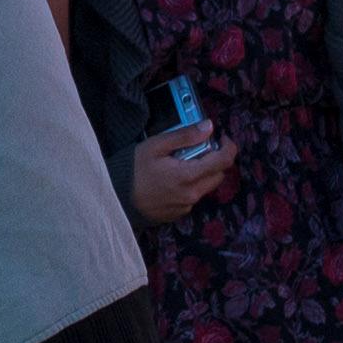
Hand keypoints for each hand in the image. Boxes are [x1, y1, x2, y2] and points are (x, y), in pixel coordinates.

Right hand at [120, 121, 235, 225]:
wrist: (114, 200)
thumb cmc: (131, 170)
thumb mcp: (155, 146)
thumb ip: (184, 136)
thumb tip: (208, 127)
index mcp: (188, 176)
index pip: (224, 161)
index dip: (229, 146)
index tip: (222, 137)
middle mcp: (191, 195)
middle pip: (218, 175)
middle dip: (214, 160)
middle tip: (197, 149)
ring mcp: (185, 207)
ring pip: (206, 187)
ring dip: (201, 173)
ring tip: (179, 164)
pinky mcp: (178, 214)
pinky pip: (192, 197)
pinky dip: (189, 186)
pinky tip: (170, 180)